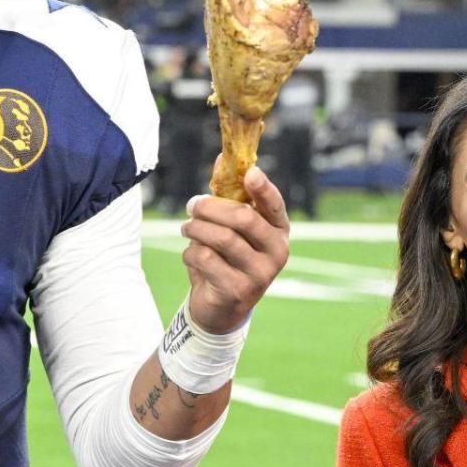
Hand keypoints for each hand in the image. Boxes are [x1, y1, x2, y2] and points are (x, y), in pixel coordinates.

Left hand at [181, 163, 289, 333]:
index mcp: (279, 232)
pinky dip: (190, 252)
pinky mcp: (238, 290)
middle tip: (192, 206)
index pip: (274, 205)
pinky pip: (205, 259)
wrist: (221, 307)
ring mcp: (261, 274)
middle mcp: (277, 252)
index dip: (263, 188)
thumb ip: (228, 196)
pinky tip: (191, 255)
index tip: (249, 173)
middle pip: (241, 218)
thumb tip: (221, 159)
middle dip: (209, 207)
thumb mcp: (231, 228)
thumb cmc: (227, 258)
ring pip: (220, 238)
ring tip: (187, 228)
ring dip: (195, 229)